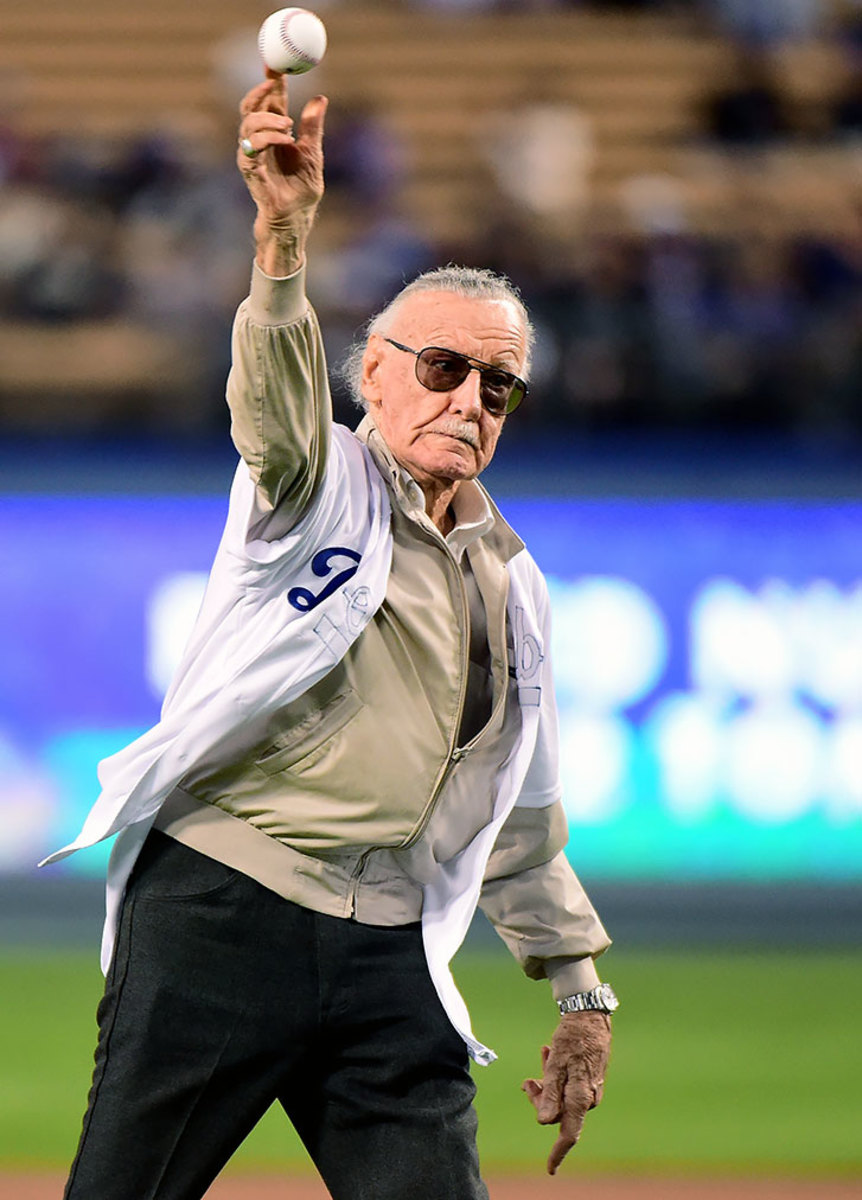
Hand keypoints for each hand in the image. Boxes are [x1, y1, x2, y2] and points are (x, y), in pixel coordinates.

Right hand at [237, 71, 327, 274]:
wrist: (296, 219)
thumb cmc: (302, 190)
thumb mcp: (313, 154)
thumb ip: (313, 128)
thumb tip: (320, 99)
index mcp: (276, 132)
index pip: (269, 100)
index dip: (270, 81)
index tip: (275, 63)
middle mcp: (260, 140)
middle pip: (250, 106)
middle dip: (260, 91)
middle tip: (273, 83)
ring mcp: (252, 155)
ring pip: (248, 124)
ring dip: (268, 120)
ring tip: (289, 127)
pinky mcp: (250, 171)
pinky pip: (250, 148)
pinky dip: (267, 139)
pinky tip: (284, 140)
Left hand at [521, 1011, 610, 1174]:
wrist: (590, 1015)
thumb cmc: (572, 1038)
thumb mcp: (556, 1064)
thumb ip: (549, 1094)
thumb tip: (544, 1122)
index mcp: (580, 1098)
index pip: (569, 1133)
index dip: (558, 1153)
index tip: (550, 1169)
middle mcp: (588, 1098)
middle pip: (558, 1112)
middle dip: (540, 1099)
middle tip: (528, 1080)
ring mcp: (590, 1088)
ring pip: (561, 1096)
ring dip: (546, 1083)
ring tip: (541, 1056)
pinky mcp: (589, 1078)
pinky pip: (568, 1084)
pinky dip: (555, 1074)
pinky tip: (547, 1054)